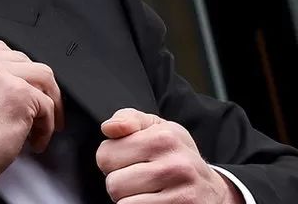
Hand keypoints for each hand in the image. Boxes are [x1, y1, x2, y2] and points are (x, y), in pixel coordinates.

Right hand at [0, 39, 63, 194]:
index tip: (22, 87)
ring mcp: (1, 75)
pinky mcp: (19, 95)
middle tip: (38, 108)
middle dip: (35, 87)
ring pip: (43, 76)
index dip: (16, 73)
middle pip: (24, 61)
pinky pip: (47, 105)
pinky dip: (47, 126)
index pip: (1, 52)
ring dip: (49, 102)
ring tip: (46, 121)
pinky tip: (35, 139)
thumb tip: (8, 82)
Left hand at [96, 108, 243, 202]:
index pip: (105, 155)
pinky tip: (157, 202)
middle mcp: (176, 165)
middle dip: (121, 184)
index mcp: (163, 138)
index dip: (112, 161)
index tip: (130, 161)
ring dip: (130, 200)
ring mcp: (183, 194)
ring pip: (124, 203)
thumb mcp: (155, 128)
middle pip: (114, 184)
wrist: (210, 188)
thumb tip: (109, 128)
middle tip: (140, 180)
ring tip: (148, 192)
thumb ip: (127, 119)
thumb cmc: (173, 154)